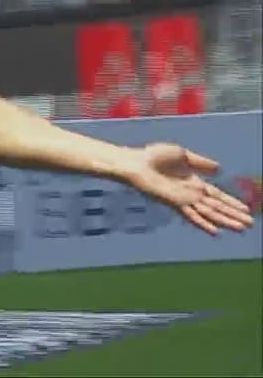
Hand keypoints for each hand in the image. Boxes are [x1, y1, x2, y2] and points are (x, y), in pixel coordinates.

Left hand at [123, 142, 254, 235]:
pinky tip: (216, 231)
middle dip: (233, 215)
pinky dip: (204, 223)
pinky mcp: (175, 203)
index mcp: (193, 183)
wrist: (136, 162)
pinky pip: (192, 215)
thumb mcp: (183, 155)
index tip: (246, 209)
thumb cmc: (154, 156)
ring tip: (242, 228)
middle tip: (251, 223)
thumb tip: (220, 168)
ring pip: (210, 213)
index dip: (232, 203)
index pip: (217, 196)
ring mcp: (183, 200)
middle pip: (217, 207)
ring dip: (226, 221)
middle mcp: (190, 194)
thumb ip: (201, 163)